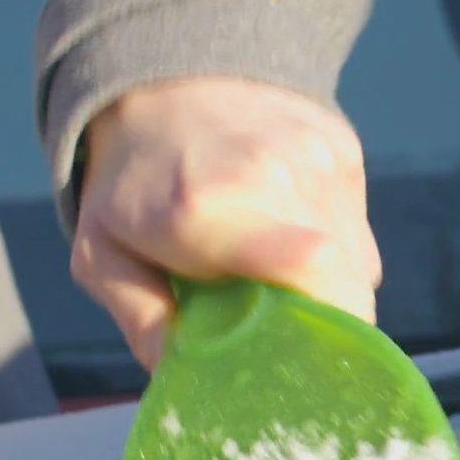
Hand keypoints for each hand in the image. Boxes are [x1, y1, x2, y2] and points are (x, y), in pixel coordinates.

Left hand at [72, 77, 381, 369]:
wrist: (164, 78)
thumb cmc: (130, 183)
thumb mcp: (101, 254)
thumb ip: (141, 320)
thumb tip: (184, 380)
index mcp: (204, 209)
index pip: (311, 264)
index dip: (325, 325)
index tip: (304, 364)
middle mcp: (275, 175)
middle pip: (345, 284)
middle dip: (323, 325)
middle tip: (284, 338)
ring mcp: (318, 159)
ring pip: (358, 264)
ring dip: (327, 288)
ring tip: (275, 275)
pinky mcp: (343, 152)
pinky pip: (358, 233)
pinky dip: (334, 251)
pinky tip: (288, 234)